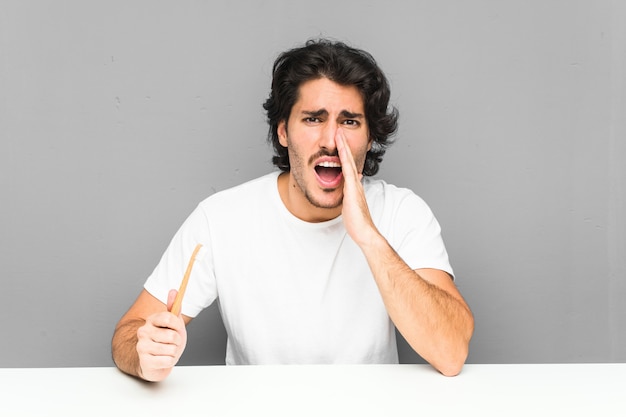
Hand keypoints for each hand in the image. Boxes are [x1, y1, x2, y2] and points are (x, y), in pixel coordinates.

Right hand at [136, 289, 186, 381]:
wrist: (155, 362)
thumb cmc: (165, 341)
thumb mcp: (173, 324)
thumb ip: (174, 308)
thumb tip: (173, 291)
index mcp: (151, 320)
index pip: (168, 317)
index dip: (178, 325)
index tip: (177, 328)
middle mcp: (143, 332)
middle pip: (171, 335)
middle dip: (177, 341)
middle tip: (172, 343)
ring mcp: (142, 347)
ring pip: (171, 349)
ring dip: (173, 352)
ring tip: (167, 351)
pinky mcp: (144, 362)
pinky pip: (168, 361)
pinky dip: (170, 361)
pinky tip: (163, 360)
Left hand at [336, 129, 379, 247]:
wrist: (364, 231)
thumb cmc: (357, 222)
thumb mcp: (351, 206)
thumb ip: (350, 196)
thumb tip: (349, 189)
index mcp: (354, 186)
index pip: (348, 166)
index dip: (344, 154)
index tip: (340, 143)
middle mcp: (355, 182)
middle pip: (349, 159)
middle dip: (344, 145)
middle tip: (340, 131)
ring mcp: (354, 184)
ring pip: (348, 161)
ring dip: (343, 147)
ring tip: (339, 134)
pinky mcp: (352, 188)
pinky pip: (347, 169)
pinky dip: (343, 157)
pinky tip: (340, 149)